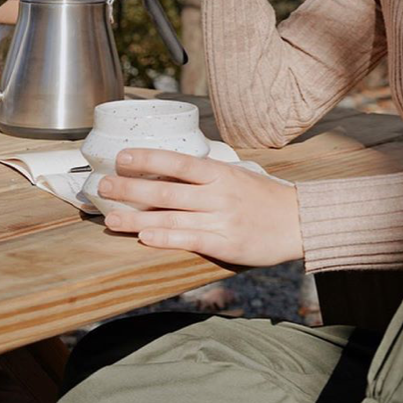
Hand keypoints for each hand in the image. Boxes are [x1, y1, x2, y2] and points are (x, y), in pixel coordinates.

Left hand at [99, 149, 303, 267]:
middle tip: (103, 187)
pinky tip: (144, 238)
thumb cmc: (265, 198)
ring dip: (136, 218)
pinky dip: (164, 238)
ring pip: (171, 218)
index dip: (149, 158)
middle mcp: (218, 194)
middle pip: (166, 190)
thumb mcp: (238, 176)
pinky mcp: (225, 244)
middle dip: (131, 189)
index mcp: (221, 173)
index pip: (179, 162)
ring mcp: (221, 220)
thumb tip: (169, 171)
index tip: (122, 157)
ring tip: (110, 219)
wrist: (300, 222)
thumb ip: (207, 176)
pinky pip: (189, 240)